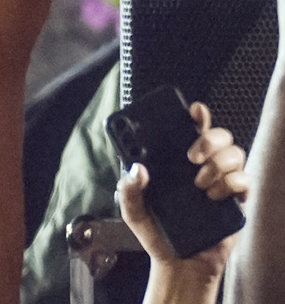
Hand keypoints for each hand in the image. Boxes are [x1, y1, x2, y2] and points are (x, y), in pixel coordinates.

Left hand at [117, 103, 247, 296]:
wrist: (179, 263)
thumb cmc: (156, 232)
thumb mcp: (132, 210)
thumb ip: (129, 188)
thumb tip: (137, 168)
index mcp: (176, 162)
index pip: (190, 129)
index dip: (195, 115)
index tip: (193, 110)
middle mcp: (202, 166)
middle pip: (219, 135)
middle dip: (208, 138)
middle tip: (191, 155)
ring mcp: (221, 181)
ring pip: (234, 154)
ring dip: (217, 165)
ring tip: (198, 185)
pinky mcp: (235, 200)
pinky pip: (245, 180)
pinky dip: (231, 184)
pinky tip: (213, 197)